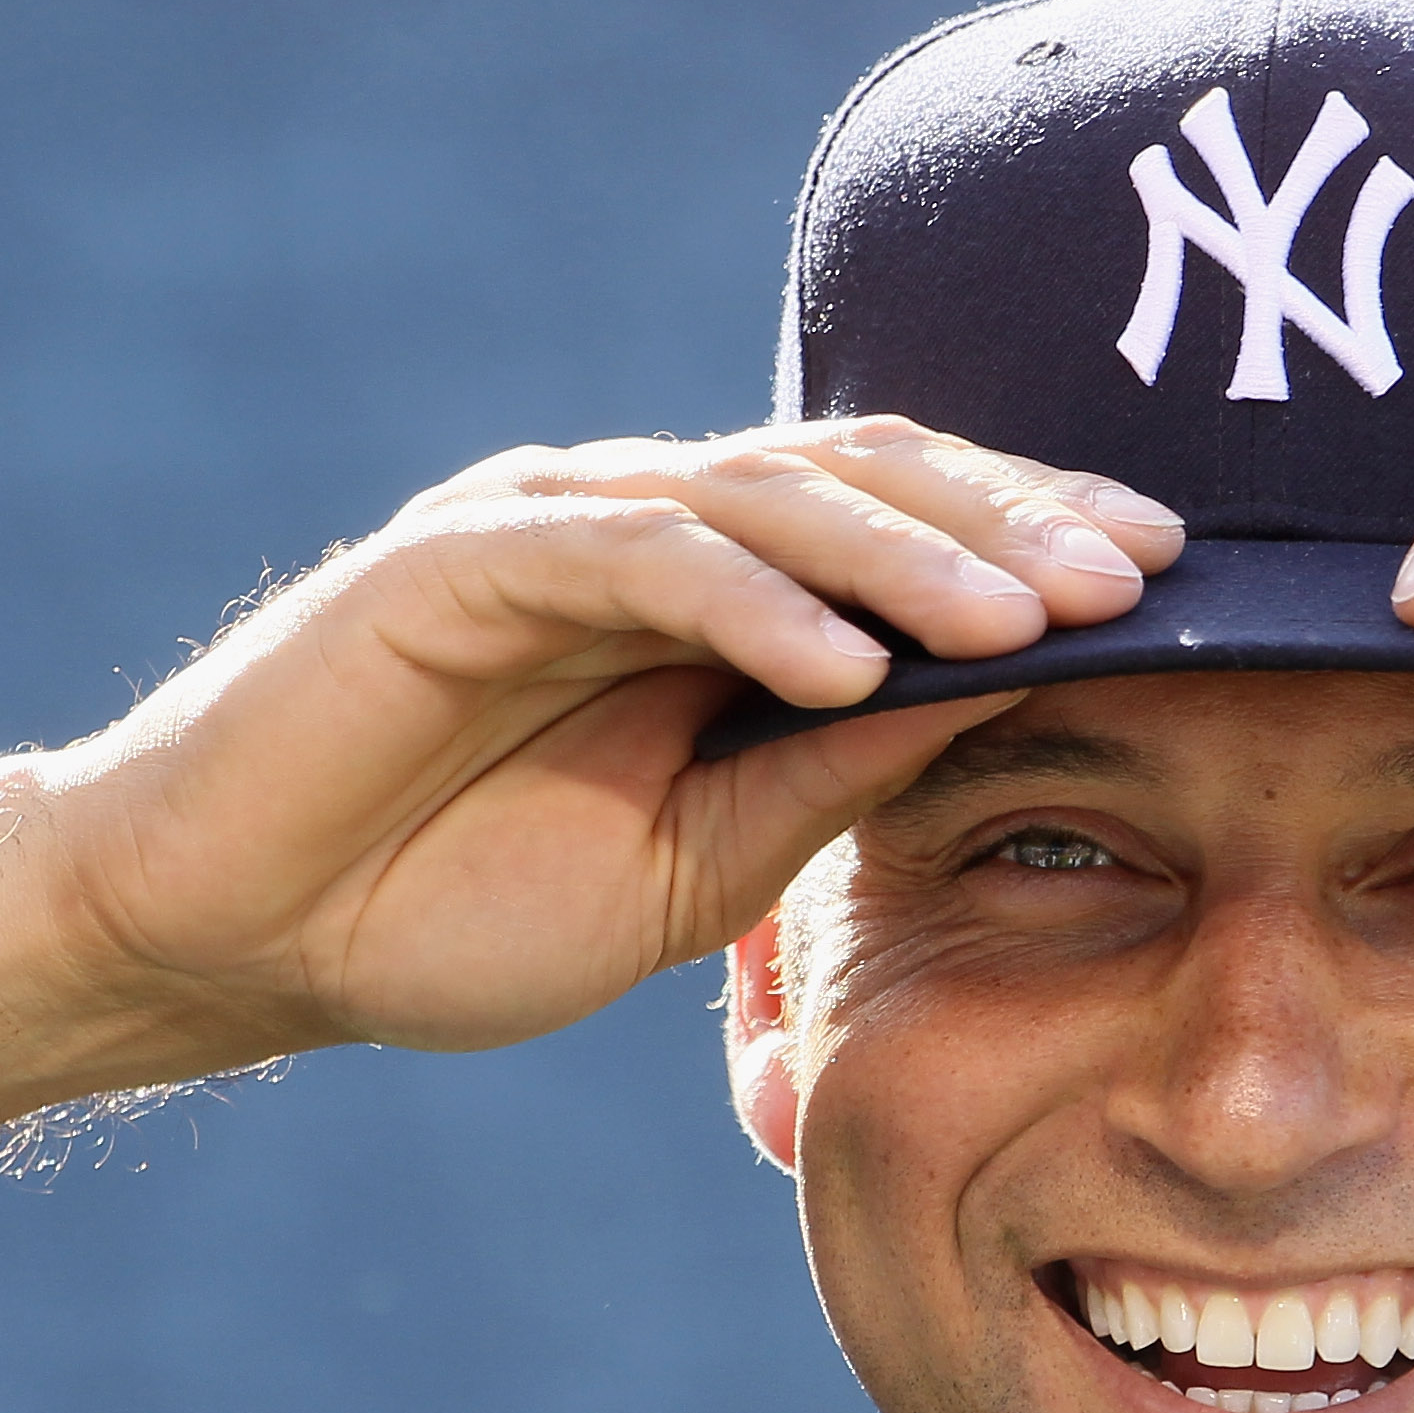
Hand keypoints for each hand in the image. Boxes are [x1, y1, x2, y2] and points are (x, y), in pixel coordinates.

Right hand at [40, 419, 1178, 1055]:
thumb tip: (1005, 705)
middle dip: (1010, 524)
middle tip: (1146, 577)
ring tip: (1032, 617)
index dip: (1033, 536)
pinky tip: (852, 661)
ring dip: (911, 555)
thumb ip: (829, 776)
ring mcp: (548, 527)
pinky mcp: (459, 560)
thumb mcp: (696, 865)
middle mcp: (640, 528)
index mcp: (704, 591)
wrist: (236, 935)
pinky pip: (636, 557)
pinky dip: (754, 602)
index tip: (1177, 587)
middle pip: (859, 477)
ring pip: (765, 497)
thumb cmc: (448, 904)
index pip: (900, 520)